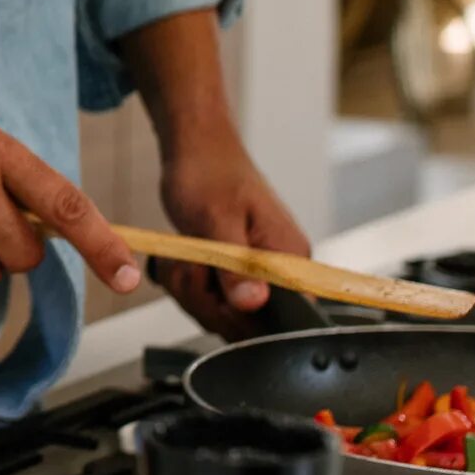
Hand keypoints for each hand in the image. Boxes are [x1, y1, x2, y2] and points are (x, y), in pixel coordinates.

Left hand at [153, 131, 309, 339]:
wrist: (196, 150)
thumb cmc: (209, 173)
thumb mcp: (216, 221)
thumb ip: (235, 266)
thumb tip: (254, 303)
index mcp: (290, 258)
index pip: (285, 318)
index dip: (242, 317)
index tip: (213, 291)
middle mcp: (282, 272)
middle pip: (246, 324)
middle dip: (206, 299)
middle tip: (189, 263)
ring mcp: (259, 275)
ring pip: (222, 314)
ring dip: (192, 290)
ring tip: (185, 255)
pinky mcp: (237, 275)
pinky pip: (212, 301)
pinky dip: (190, 284)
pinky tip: (183, 261)